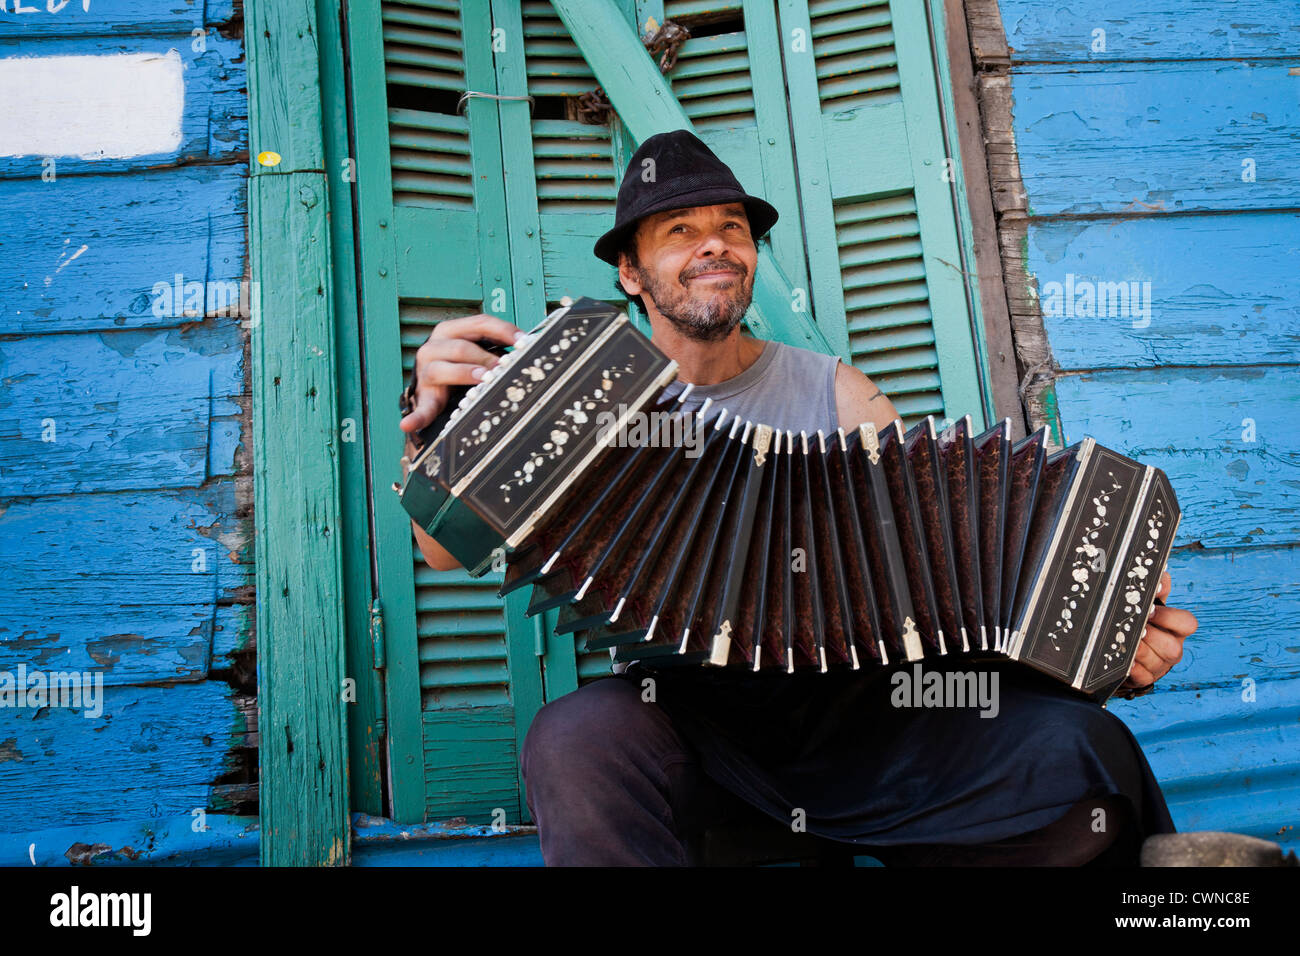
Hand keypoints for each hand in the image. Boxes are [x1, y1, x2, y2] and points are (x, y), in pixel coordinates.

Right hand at [399, 314, 522, 435]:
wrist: (431, 388)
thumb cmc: (460, 366)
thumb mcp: (476, 350)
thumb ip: (495, 346)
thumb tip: (528, 347)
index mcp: (450, 331)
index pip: (480, 323)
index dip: (504, 330)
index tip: (525, 342)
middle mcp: (434, 346)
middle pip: (463, 347)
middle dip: (487, 357)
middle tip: (507, 367)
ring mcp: (425, 372)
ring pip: (442, 369)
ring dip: (464, 373)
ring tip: (483, 379)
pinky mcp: (423, 397)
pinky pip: (420, 408)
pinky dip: (416, 418)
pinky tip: (409, 424)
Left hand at [1121, 570, 1198, 689]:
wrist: (1128, 650)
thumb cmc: (1142, 622)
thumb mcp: (1150, 604)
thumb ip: (1156, 589)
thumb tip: (1160, 575)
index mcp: (1176, 629)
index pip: (1188, 624)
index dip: (1170, 618)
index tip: (1150, 610)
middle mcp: (1173, 648)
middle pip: (1172, 647)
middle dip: (1152, 637)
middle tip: (1135, 629)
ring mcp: (1160, 665)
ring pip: (1156, 662)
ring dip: (1139, 651)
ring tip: (1123, 642)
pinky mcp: (1145, 678)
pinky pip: (1141, 676)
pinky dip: (1131, 668)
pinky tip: (1122, 660)